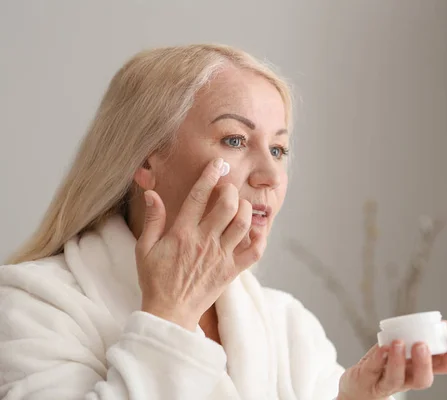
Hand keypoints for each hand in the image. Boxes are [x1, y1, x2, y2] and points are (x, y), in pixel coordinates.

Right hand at [135, 158, 266, 330]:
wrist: (169, 313)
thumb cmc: (155, 280)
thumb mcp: (145, 248)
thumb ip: (153, 219)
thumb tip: (151, 193)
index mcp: (182, 233)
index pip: (199, 197)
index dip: (209, 176)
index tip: (217, 164)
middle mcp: (204, 242)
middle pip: (227, 206)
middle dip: (230, 191)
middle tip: (226, 189)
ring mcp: (221, 256)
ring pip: (243, 224)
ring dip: (245, 210)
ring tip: (239, 207)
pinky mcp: (232, 271)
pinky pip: (254, 252)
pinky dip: (260, 238)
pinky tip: (255, 229)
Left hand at [338, 326, 446, 399]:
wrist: (357, 388)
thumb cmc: (385, 367)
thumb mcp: (405, 353)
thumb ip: (421, 338)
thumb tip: (443, 324)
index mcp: (419, 370)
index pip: (443, 366)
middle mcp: (406, 379)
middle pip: (422, 380)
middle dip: (424, 363)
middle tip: (422, 345)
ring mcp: (385, 383)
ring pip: (395, 378)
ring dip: (398, 361)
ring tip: (398, 343)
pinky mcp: (366, 380)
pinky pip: (372, 370)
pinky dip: (377, 359)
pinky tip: (381, 347)